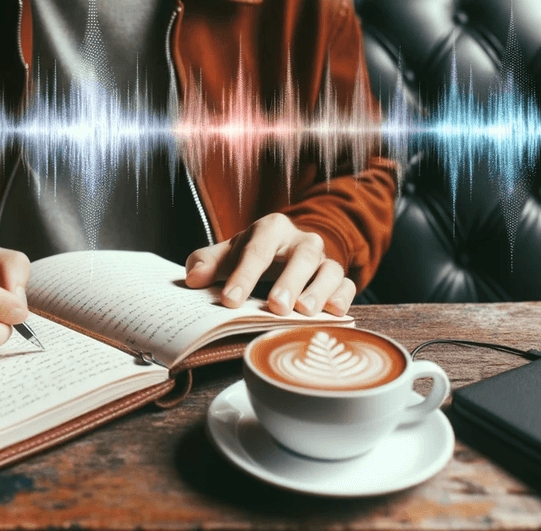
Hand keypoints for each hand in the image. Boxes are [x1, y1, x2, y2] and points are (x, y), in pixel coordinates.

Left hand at [184, 213, 354, 316]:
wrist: (284, 251)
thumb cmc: (252, 255)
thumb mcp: (227, 254)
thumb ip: (206, 262)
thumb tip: (193, 279)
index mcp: (271, 228)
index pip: (257, 250)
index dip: (243, 276)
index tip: (229, 300)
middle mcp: (301, 240)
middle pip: (301, 255)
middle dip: (289, 280)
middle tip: (276, 306)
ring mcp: (323, 259)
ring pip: (330, 269)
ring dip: (319, 290)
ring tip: (305, 311)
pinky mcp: (339, 277)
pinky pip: (347, 284)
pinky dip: (343, 297)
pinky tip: (333, 312)